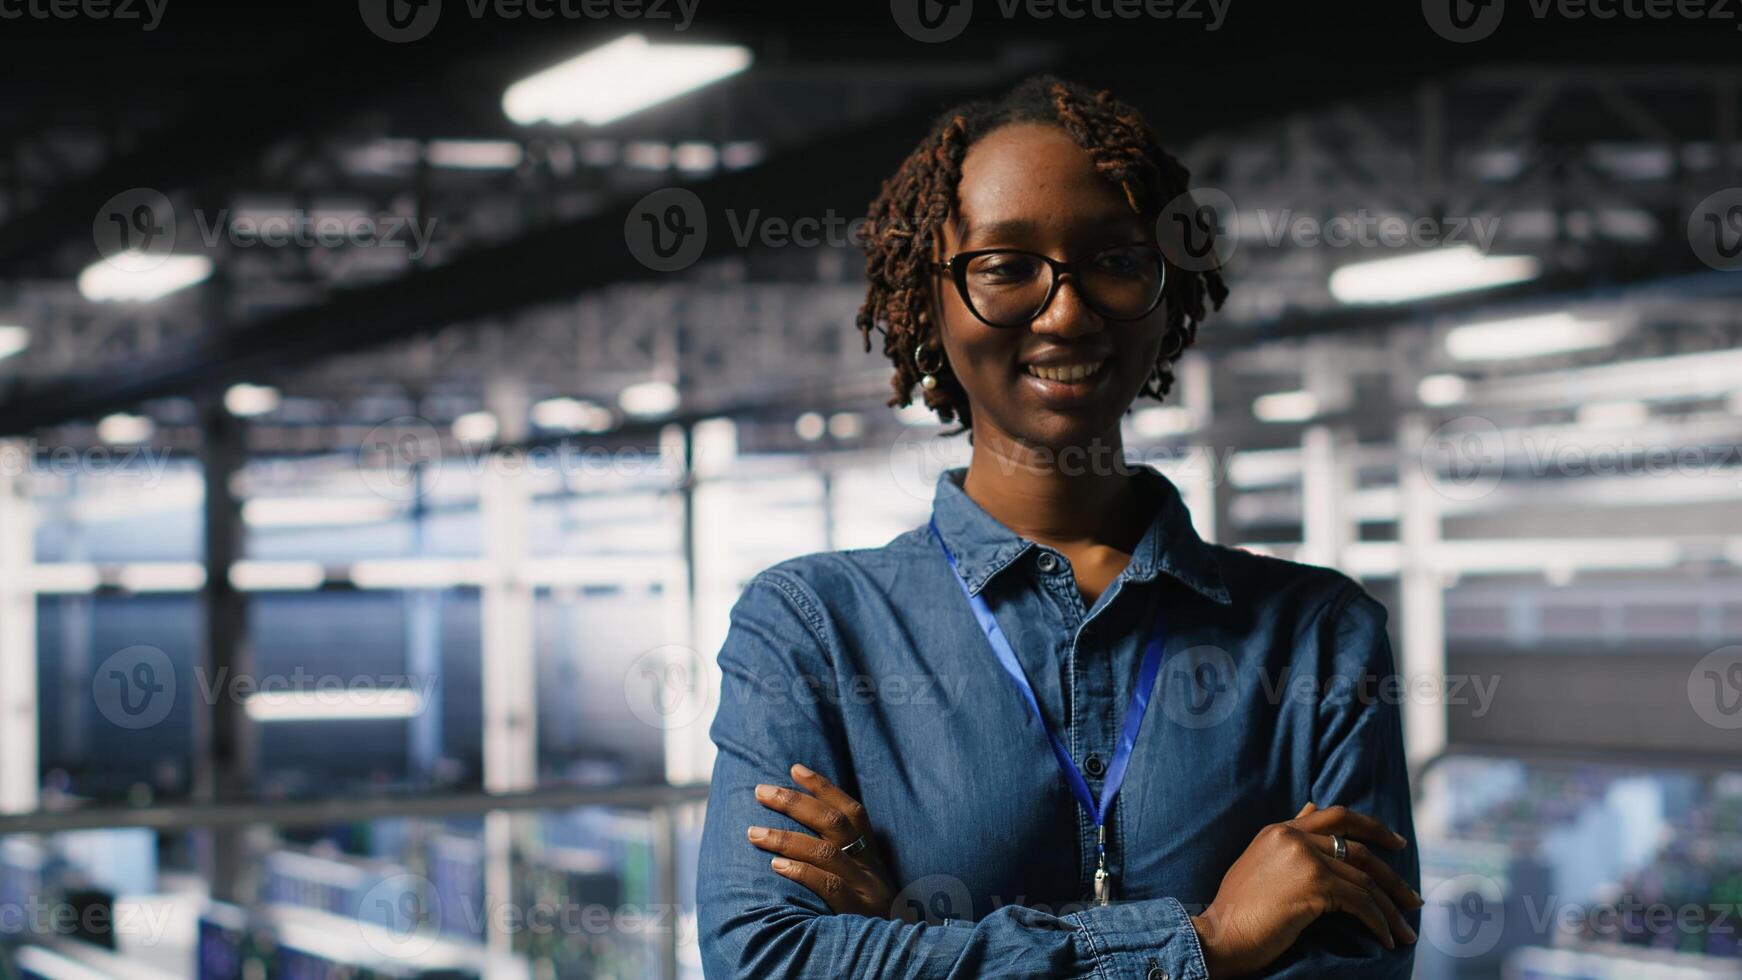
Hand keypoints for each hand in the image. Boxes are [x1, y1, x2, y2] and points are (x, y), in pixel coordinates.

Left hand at [747, 763, 897, 917]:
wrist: (901, 949)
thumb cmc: (873, 913)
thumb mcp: (865, 879)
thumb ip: (844, 856)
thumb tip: (802, 831)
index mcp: (872, 853)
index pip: (851, 809)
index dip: (823, 787)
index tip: (794, 768)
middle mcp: (869, 864)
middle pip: (834, 822)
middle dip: (794, 802)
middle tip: (760, 791)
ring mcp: (864, 887)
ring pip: (826, 852)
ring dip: (785, 838)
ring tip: (753, 832)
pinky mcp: (856, 911)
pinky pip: (828, 886)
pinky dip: (801, 872)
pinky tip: (776, 867)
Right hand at [1190, 802, 1421, 978]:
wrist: (1219, 935)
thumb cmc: (1237, 909)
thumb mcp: (1260, 862)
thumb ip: (1290, 838)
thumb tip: (1312, 807)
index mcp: (1280, 830)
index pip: (1336, 816)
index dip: (1372, 827)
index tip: (1396, 842)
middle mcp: (1293, 837)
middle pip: (1358, 848)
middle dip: (1391, 875)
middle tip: (1412, 898)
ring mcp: (1304, 858)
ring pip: (1364, 880)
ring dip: (1390, 909)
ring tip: (1406, 930)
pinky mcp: (1314, 884)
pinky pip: (1361, 902)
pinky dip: (1379, 923)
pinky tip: (1386, 939)